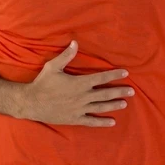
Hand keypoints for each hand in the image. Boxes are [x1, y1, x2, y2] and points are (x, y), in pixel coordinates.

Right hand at [20, 40, 134, 126]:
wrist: (32, 102)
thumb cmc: (42, 83)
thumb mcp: (53, 67)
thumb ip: (66, 55)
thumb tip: (75, 42)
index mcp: (79, 83)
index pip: (101, 78)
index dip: (114, 75)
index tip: (125, 73)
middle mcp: (82, 97)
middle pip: (105, 94)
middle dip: (119, 91)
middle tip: (132, 91)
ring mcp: (80, 109)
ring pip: (101, 107)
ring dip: (113, 105)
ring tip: (124, 103)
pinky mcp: (75, 119)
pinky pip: (91, 121)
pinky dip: (102, 122)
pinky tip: (112, 122)